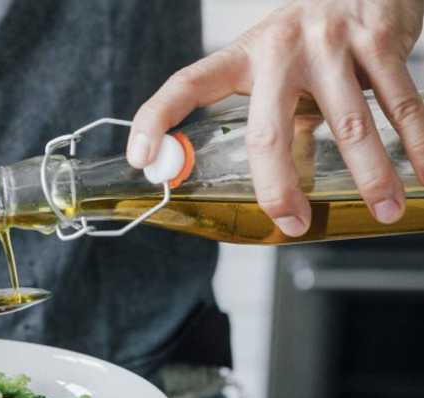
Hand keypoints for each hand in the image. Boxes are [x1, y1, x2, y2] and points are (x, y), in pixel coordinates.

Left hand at [127, 0, 423, 236]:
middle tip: (291, 222)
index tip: (139, 159)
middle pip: (268, 132)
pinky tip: (422, 176)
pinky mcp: (379, 40)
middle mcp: (280, 49)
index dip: (155, 121)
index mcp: (242, 57)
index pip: (185, 85)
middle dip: (279, 186)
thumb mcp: (272, 67)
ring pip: (349, 123)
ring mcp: (331, 43)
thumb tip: (274, 185)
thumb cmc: (308, 39)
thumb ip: (269, 116)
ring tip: (382, 210)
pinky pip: (402, 103)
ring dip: (370, 175)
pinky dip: (417, 144)